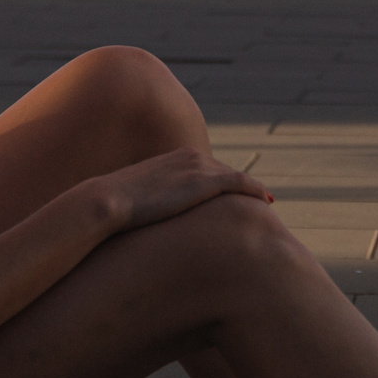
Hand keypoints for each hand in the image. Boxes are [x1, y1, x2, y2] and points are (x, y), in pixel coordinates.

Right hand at [95, 148, 271, 236]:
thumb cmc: (115, 208)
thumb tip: (148, 220)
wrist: (108, 201)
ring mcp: (198, 167)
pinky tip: (268, 201)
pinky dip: (256, 190)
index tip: (237, 195)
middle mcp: (190, 156)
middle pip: (226, 171)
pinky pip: (241, 183)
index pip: (208, 169)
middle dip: (242, 186)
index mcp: (174, 158)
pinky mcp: (204, 181)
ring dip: (253, 190)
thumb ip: (151, 203)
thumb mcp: (136, 201)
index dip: (225, 181)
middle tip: (261, 200)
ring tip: (267, 203)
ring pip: (237, 177)